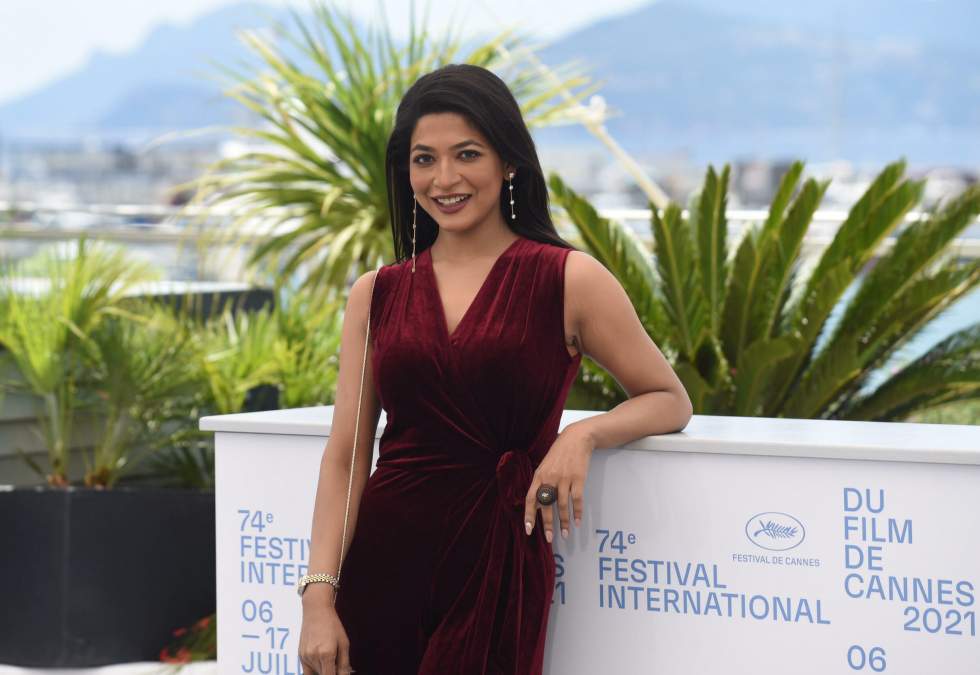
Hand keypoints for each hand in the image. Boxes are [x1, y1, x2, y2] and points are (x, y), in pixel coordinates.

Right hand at [298, 602, 353, 674]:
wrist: (316, 611)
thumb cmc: (332, 625)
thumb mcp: (344, 643)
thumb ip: (344, 664)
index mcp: (326, 654)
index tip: (339, 673)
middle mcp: (313, 657)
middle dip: (331, 672)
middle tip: (336, 661)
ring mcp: (305, 657)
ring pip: (315, 673)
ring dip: (323, 670)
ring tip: (329, 656)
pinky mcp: (300, 656)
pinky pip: (308, 670)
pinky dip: (316, 668)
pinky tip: (321, 657)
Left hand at [523, 424, 594, 542]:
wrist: (576, 439)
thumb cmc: (559, 454)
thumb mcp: (545, 467)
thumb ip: (541, 484)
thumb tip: (538, 505)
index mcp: (539, 476)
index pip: (531, 499)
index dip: (529, 515)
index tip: (529, 530)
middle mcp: (549, 478)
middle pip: (546, 505)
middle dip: (547, 524)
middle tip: (548, 538)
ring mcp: (564, 478)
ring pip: (562, 505)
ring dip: (564, 522)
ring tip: (565, 534)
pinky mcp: (578, 478)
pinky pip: (576, 499)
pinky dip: (577, 512)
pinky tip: (577, 522)